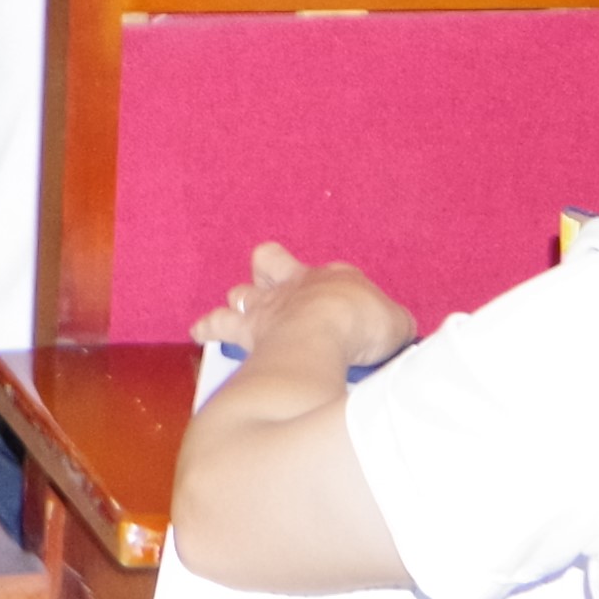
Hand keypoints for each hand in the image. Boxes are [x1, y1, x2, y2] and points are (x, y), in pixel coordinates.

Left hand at [193, 240, 415, 376]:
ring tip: (233, 311)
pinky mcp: (248, 329)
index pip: (338, 276)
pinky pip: (219, 324)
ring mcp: (270, 305)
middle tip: (275, 284)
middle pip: (275, 262)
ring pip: (243, 291)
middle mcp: (298, 285)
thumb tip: (401, 335)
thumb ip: (396, 328)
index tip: (350, 310)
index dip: (341, 291)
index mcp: (337, 279)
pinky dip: (208, 327)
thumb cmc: (364, 326)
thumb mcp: (398, 326)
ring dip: (239, 301)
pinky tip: (197, 330)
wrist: (328, 332)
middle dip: (273, 271)